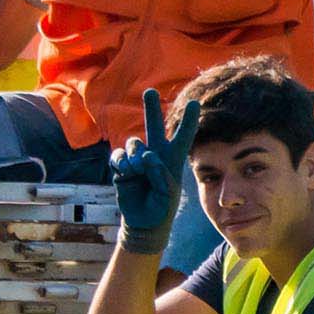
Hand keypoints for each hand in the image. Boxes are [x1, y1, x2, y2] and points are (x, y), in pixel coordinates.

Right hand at [111, 86, 198, 248]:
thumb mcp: (168, 194)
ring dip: (135, 157)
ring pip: (134, 143)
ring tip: (138, 172)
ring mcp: (137, 158)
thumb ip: (160, 174)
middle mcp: (155, 154)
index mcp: (172, 159)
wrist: (144, 221)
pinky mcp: (122, 165)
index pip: (182, 136)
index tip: (194, 103)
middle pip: (153, 125)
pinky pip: (119, 155)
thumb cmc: (161, 208)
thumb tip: (147, 155)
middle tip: (150, 91)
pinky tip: (125, 172)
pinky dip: (121, 162)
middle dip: (151, 107)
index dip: (188, 120)